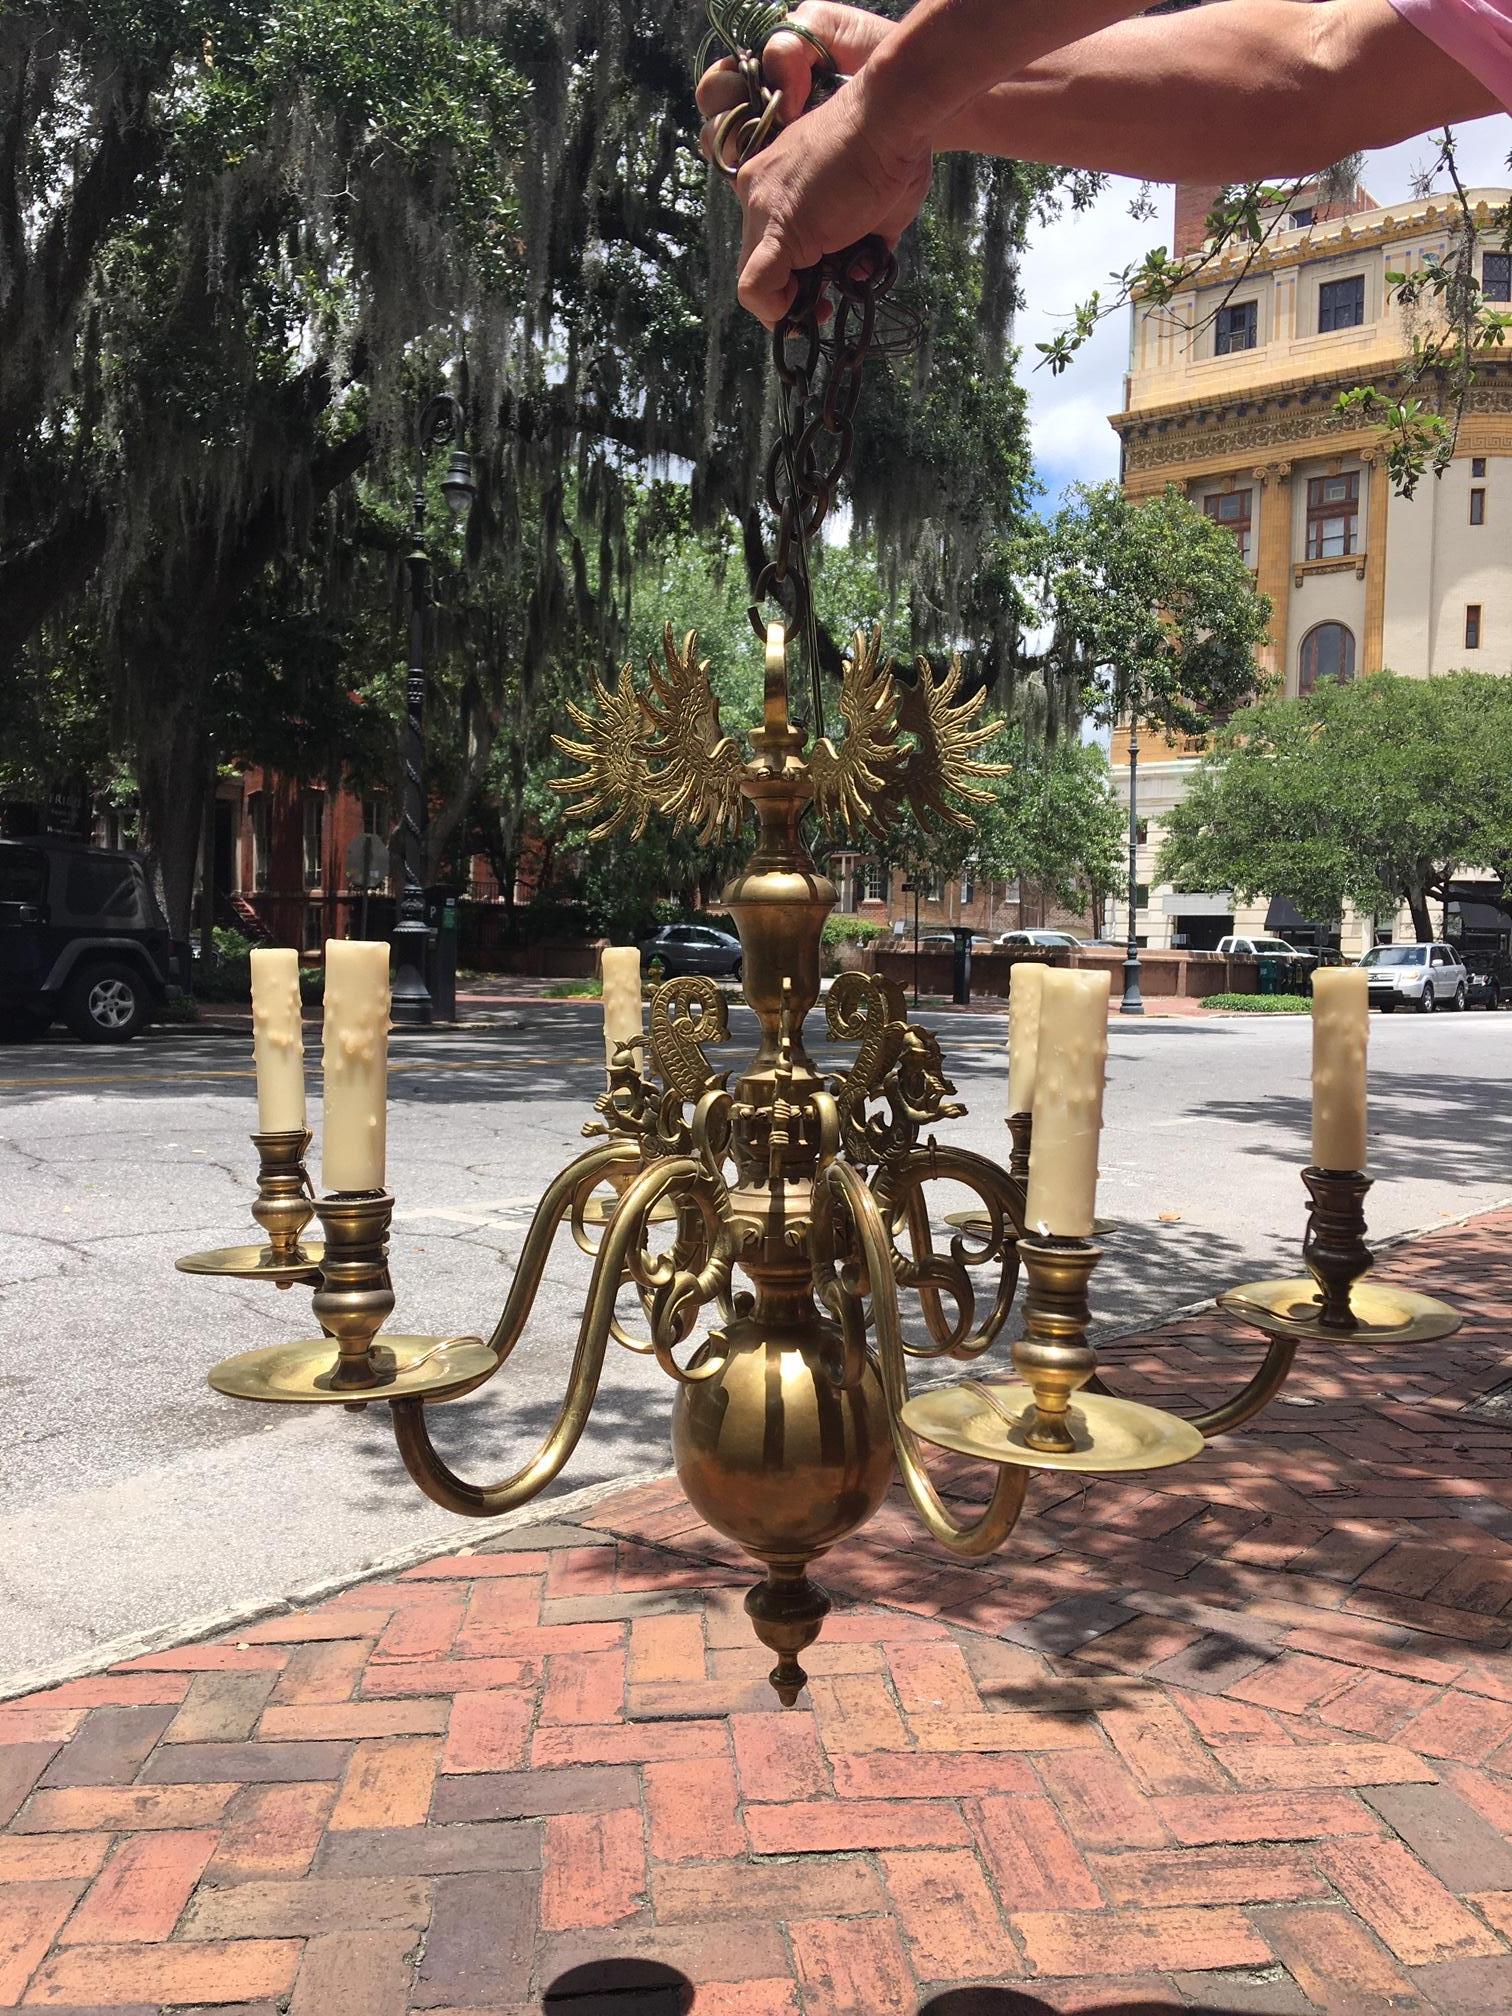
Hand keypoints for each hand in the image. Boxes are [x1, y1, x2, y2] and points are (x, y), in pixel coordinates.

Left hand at [695, 3, 931, 327]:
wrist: (892, 113)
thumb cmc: (896, 146)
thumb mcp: (877, 203)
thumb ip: (862, 240)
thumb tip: (860, 270)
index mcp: (779, 177)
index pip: (767, 236)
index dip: (793, 272)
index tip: (824, 283)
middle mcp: (759, 190)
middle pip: (758, 259)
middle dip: (791, 292)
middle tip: (824, 305)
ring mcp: (764, 207)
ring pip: (754, 277)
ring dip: (788, 304)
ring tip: (823, 309)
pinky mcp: (778, 229)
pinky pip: (755, 288)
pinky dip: (775, 311)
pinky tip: (806, 312)